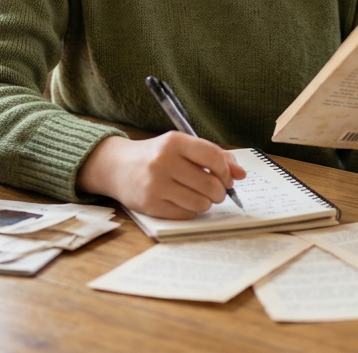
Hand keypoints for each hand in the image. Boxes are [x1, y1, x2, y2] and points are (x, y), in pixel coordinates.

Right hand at [76, 133, 245, 218]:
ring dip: (207, 203)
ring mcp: (156, 185)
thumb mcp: (181, 147)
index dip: (226, 171)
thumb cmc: (156, 156)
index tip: (227, 177)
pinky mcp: (150, 205)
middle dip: (220, 192)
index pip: (213, 157)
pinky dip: (192, 211)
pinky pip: (185, 214)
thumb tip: (241, 174)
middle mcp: (164, 162)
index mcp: (174, 142)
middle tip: (217, 191)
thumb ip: (213, 157)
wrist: (117, 167)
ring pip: (200, 203)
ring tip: (201, 196)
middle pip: (210, 184)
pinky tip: (185, 202)